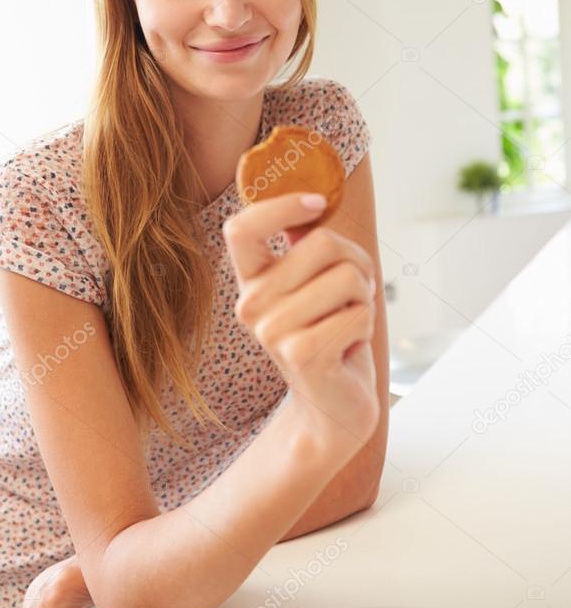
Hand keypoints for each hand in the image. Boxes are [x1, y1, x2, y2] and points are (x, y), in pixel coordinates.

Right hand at [223, 191, 378, 452]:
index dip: (279, 206)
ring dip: (364, 300)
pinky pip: (358, 313)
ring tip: (348, 325)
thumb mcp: (316, 285)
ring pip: (348, 277)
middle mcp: (252, 305)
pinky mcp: (302, 353)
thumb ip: (308, 245)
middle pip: (323, 243)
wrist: (334, 407)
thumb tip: (313, 200)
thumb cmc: (331, 336)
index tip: (315, 203)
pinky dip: (366, 327)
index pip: (240, 228)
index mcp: (251, 281)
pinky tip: (348, 349)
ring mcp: (272, 331)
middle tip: (353, 295)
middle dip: (357, 263)